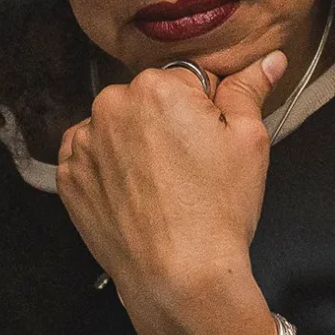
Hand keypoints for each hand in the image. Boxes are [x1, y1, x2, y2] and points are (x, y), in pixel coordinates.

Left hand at [60, 54, 286, 334]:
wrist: (178, 275)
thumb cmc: (219, 208)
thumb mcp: (250, 142)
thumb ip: (249, 91)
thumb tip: (267, 59)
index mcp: (158, 86)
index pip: (188, 79)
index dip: (206, 110)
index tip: (211, 142)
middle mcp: (111, 105)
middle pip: (147, 99)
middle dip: (166, 122)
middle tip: (189, 167)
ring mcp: (83, 143)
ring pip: (117, 126)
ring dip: (134, 143)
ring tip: (161, 186)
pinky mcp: (67, 177)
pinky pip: (91, 157)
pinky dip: (109, 169)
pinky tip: (135, 195)